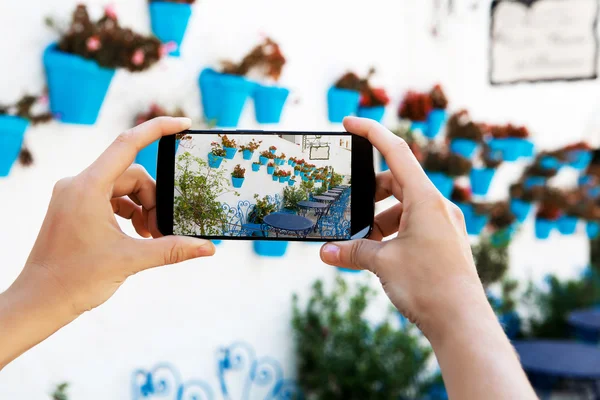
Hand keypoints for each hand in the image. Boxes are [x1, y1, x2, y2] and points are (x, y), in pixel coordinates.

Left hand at [0, 117, 214, 368]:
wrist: (39, 301)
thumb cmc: (76, 280)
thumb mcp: (131, 260)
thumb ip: (172, 249)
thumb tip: (207, 247)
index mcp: (88, 187)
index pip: (128, 144)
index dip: (158, 129)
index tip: (184, 124)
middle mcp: (79, 184)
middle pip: (132, 175)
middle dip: (153, 200)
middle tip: (163, 230)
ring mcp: (75, 195)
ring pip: (122, 188)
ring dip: (142, 208)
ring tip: (151, 237)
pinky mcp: (74, 206)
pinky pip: (110, 198)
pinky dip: (128, 212)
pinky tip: (137, 235)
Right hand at [320, 117, 535, 398]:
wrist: (462, 321)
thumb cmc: (428, 286)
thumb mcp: (383, 263)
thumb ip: (352, 252)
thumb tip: (326, 252)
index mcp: (425, 199)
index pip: (396, 151)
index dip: (371, 132)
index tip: (349, 122)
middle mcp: (438, 206)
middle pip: (397, 182)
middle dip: (369, 194)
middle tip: (348, 208)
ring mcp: (443, 223)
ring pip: (404, 206)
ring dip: (380, 219)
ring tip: (363, 242)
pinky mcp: (444, 240)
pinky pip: (414, 224)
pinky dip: (394, 231)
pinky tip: (380, 253)